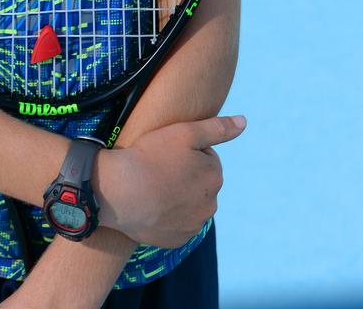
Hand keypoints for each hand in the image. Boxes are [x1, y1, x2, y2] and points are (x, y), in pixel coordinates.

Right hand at [96, 115, 246, 248]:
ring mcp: (193, 225)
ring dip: (176, 196)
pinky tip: (151, 205)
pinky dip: (167, 216)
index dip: (184, 151)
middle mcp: (210, 205)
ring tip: (152, 186)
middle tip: (157, 168)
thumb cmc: (150, 157)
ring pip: (188, 205)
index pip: (205, 158)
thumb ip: (217, 128)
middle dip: (184, 175)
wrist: (119, 192)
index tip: (166, 152)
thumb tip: (244, 122)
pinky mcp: (176, 241)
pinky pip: (176, 224)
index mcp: (215, 176)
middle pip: (199, 183)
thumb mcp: (185, 132)